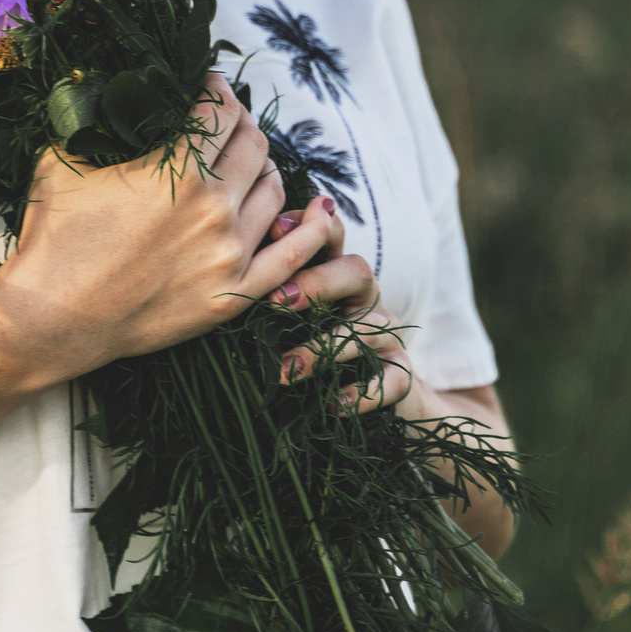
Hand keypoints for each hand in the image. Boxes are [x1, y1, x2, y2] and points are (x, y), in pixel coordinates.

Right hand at [0, 75, 342, 384]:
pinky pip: (293, 255)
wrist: (50, 319)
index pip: (219, 111)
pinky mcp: (234, 294)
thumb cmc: (52, 240)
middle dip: (241, 121)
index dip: (217, 88)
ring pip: (275, 191)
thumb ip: (95, 124)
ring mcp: (230, 254)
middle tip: (227, 118)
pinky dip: (310, 228)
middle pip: (253, 145)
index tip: (210, 84)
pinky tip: (313, 211)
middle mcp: (214, 208)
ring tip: (252, 160)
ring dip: (266, 166)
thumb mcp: (63, 162)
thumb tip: (107, 97)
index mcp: (177, 171)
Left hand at [260, 200, 412, 404]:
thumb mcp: (292, 315)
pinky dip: (364, 392)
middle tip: (275, 301)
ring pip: (369, 328)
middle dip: (317, 282)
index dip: (308, 227)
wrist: (375, 393)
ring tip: (283, 373)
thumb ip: (271, 288)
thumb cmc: (316, 346)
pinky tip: (335, 405)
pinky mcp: (400, 373)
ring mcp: (387, 335)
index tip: (274, 230)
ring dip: (324, 348)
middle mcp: (365, 299)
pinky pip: (394, 378)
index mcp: (337, 276)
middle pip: (357, 270)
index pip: (330, 237)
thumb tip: (230, 269)